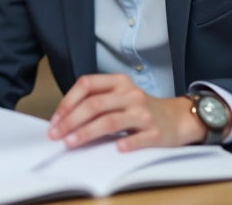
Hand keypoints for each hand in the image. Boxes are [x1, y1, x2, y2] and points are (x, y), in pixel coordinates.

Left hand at [48, 74, 209, 150]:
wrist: (176, 118)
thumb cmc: (139, 109)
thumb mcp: (119, 96)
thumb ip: (96, 101)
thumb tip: (62, 119)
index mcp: (119, 82)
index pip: (87, 84)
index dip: (68, 101)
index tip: (55, 120)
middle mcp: (130, 94)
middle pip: (95, 104)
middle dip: (71, 120)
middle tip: (56, 135)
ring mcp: (144, 113)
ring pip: (110, 121)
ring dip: (87, 132)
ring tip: (71, 142)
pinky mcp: (156, 132)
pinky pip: (138, 139)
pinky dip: (127, 143)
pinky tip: (115, 149)